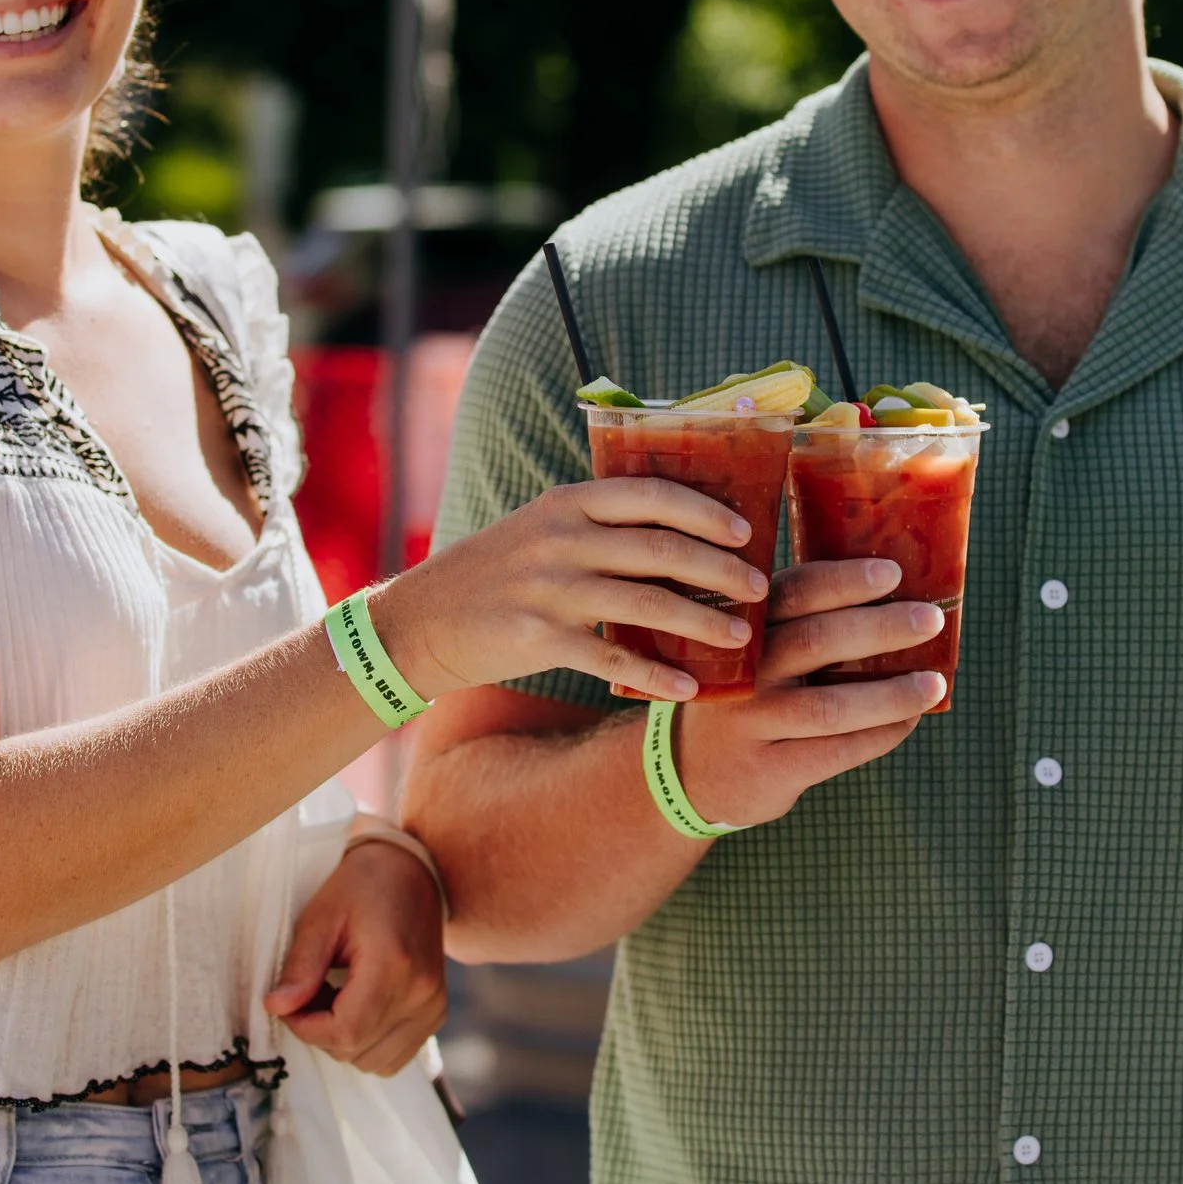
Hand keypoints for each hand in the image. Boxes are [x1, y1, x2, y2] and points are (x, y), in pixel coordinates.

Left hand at [264, 838, 448, 1075]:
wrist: (411, 872)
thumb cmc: (362, 886)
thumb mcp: (322, 916)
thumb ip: (301, 966)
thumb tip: (276, 1008)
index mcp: (394, 965)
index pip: (345, 1032)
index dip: (307, 1029)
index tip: (290, 1004)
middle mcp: (421, 993)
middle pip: (357, 1050)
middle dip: (321, 1032)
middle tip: (311, 991)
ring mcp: (433, 1006)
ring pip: (375, 1062)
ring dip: (345, 1040)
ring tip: (335, 997)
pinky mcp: (435, 1013)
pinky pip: (395, 1056)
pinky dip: (368, 1042)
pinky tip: (358, 1005)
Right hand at [372, 478, 767, 702]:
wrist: (421, 621)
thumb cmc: (494, 573)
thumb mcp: (540, 528)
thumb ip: (598, 524)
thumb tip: (679, 536)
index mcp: (568, 502)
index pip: (652, 495)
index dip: (706, 511)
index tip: (746, 531)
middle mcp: (562, 538)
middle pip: (663, 549)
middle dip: (721, 570)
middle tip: (760, 588)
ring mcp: (550, 588)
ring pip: (648, 603)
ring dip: (703, 622)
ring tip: (741, 637)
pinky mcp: (539, 638)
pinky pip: (613, 658)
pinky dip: (655, 675)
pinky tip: (687, 688)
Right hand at [663, 558, 945, 828]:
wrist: (693, 772)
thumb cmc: (748, 693)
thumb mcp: (753, 648)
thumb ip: (799, 622)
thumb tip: (897, 597)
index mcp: (743, 626)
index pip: (794, 592)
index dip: (844, 581)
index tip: (893, 572)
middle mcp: (742, 671)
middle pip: (815, 641)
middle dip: (880, 628)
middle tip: (930, 618)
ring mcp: (751, 723)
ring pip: (830, 706)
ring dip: (891, 693)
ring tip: (934, 682)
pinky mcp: (769, 770)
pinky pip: (836, 751)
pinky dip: (881, 734)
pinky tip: (909, 721)